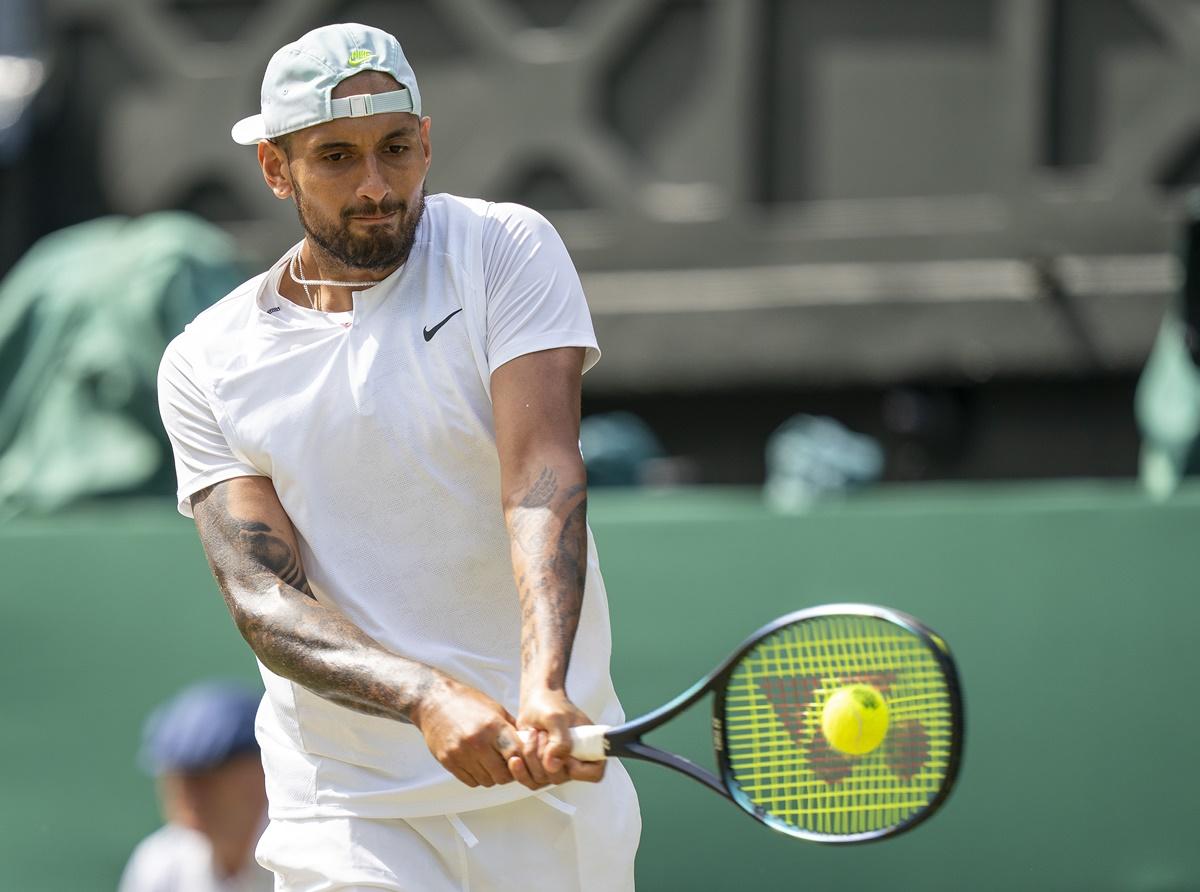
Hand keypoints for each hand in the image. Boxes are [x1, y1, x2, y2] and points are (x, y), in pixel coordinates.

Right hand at [410, 678, 526, 788]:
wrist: (434, 701)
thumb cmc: (467, 702)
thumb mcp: (495, 709)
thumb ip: (512, 729)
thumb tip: (530, 745)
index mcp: (493, 726)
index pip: (517, 754)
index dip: (524, 760)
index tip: (524, 759)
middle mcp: (477, 742)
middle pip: (503, 774)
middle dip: (509, 773)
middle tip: (508, 765)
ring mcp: (461, 754)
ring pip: (487, 781)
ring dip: (493, 776)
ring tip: (491, 762)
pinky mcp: (448, 761)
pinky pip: (470, 781)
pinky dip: (477, 777)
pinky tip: (477, 764)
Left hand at [512, 687, 604, 787]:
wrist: (535, 702)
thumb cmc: (550, 705)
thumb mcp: (556, 719)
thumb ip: (560, 742)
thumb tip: (553, 766)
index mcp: (589, 748)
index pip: (594, 773)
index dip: (578, 768)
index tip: (565, 753)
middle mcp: (574, 762)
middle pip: (559, 777)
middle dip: (544, 754)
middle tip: (543, 733)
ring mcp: (557, 767)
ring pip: (541, 779)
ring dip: (531, 756)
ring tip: (533, 734)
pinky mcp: (540, 770)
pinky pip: (528, 779)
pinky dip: (520, 767)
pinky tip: (516, 757)